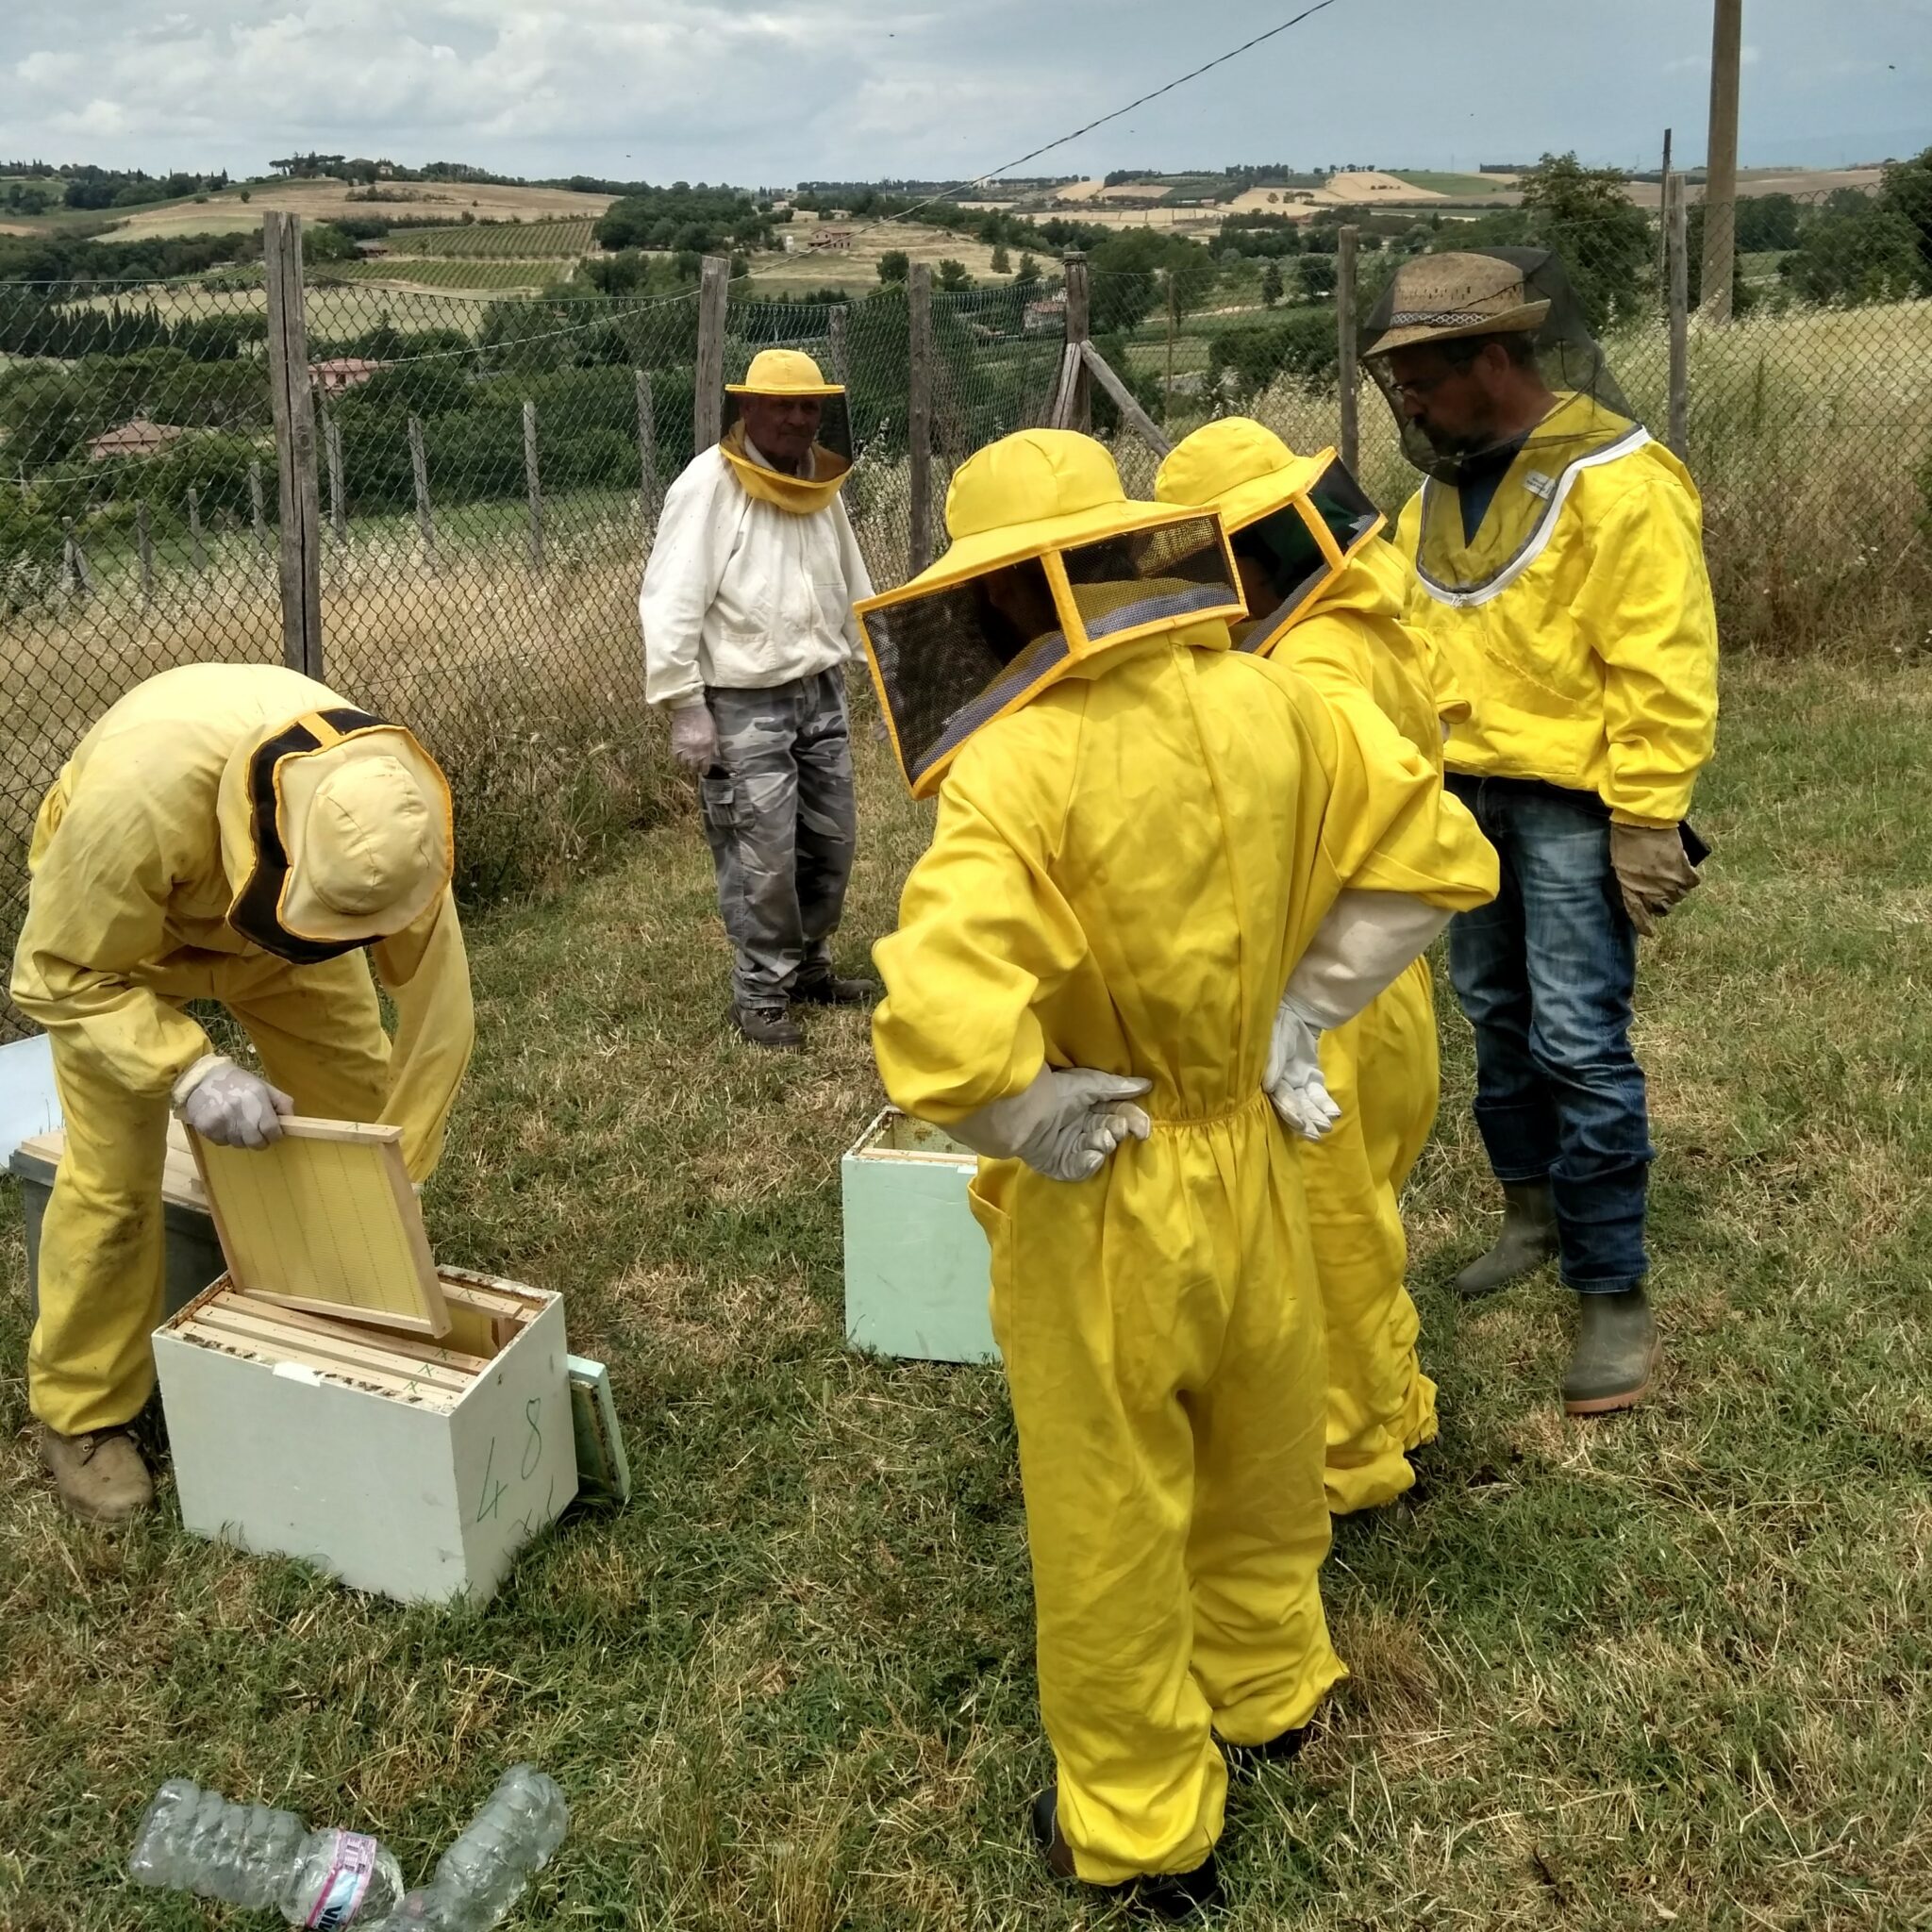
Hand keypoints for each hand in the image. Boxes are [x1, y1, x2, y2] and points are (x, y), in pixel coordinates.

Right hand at [177, 1058, 293, 1149]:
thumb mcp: (264, 1087)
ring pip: (239, 1144)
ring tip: (237, 1123)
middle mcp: (239, 1109)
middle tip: (256, 1132)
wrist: (202, 1077)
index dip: (275, 1135)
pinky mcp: (207, 1126)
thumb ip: (282, 1103)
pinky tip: (223, 1123)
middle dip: (260, 1141)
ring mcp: (221, 1119)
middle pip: (256, 1142)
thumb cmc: (238, 1082)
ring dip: (241, 1138)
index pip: (272, 1129)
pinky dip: (225, 1137)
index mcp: (257, 1096)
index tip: (273, 1133)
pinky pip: (222, 1143)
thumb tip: (292, 1121)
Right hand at [669, 704, 718, 771]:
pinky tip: (680, 759)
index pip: (706, 763)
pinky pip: (675, 756)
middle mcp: (696, 748)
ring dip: (687, 766)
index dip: (705, 769)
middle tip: (696, 769)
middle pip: (694, 765)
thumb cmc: (703, 717)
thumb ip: (715, 745)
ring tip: (688, 765)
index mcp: (707, 745)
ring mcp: (685, 746)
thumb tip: (716, 756)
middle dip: (696, 769)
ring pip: (685, 763)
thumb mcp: (713, 731)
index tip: (704, 771)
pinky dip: (678, 759)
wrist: (689, 708)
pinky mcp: (675, 742)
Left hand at [952, 1068, 1153, 1182]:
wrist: (1021, 1111)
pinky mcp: (1058, 1165)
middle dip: (1117, 1131)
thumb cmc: (1056, 1091)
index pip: (1118, 1114)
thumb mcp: (1090, 1083)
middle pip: (1110, 1132)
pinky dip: (1088, 1163)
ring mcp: (1069, 1147)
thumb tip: (1147, 1084)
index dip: (1133, 1120)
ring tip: (1100, 1137)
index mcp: (1088, 1106)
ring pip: (1098, 1150)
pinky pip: (1080, 1169)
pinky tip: (1091, 1154)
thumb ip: (1118, 1086)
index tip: (1142, 1128)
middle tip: (1116, 1128)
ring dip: (1103, 1144)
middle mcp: (1080, 1126)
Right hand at [1265, 996, 1340, 1141]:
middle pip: (1294, 1106)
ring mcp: (1297, 1082)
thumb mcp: (1275, 1040)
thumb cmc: (1280, 1024)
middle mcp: (1281, 1083)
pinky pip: (1318, 1095)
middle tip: (1316, 1135)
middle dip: (1304, 1121)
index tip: (1300, 1123)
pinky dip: (1325, 1104)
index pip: (1279, 1097)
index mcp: (1269, 1076)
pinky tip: (1334, 1113)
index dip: (1289, 1110)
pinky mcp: (1311, 1078)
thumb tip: (1269, 1087)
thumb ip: (1273, 1062)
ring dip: (1316, 1116)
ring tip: (1327, 1128)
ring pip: (1306, 1103)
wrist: (1297, 1011)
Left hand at [1610, 822, 1700, 937]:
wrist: (1642, 822)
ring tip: (1673, 878)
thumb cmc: (1625, 839)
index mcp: (1630, 889)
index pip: (1638, 915)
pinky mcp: (1683, 870)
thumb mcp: (1619, 864)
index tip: (1650, 933)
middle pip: (1663, 908)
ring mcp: (1668, 882)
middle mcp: (1651, 891)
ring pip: (1679, 896)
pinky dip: (1690, 878)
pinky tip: (1686, 872)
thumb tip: (1637, 889)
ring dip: (1677, 890)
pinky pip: (1692, 883)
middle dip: (1663, 903)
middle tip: (1663, 893)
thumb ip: (1628, 881)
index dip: (1645, 925)